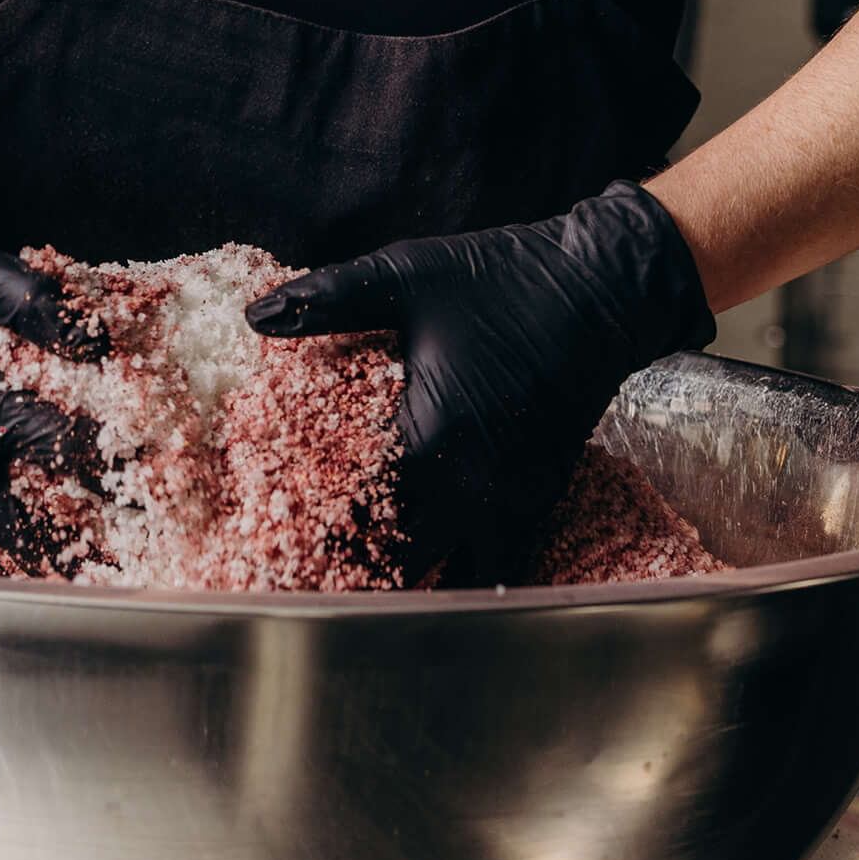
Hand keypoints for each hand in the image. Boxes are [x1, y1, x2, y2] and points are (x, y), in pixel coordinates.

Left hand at [246, 182, 714, 585]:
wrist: (603, 289)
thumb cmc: (502, 281)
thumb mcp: (405, 276)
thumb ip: (328, 300)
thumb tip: (255, 315)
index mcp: (430, 440)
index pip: (356, 517)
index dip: (313, 535)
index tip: (276, 546)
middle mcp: (473, 486)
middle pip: (401, 565)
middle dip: (355, 572)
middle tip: (310, 572)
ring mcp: (513, 501)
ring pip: (455, 580)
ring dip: (412, 583)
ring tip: (368, 579)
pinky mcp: (540, 499)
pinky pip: (499, 565)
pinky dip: (463, 575)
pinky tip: (433, 567)